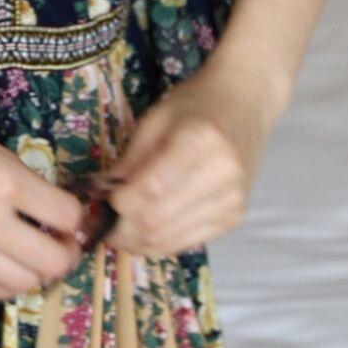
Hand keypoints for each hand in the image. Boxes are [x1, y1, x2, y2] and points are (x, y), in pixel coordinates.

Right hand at [0, 96, 88, 302]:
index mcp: (0, 180)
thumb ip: (5, 167)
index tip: (71, 208)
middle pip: (55, 262)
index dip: (76, 213)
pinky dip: (4, 279)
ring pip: (25, 285)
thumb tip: (34, 194)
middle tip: (60, 236)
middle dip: (66, 250)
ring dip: (36, 269)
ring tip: (29, 249)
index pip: (66, 216)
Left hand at [96, 58, 282, 259]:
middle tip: (103, 224)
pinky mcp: (235, 216)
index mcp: (200, 140)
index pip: (150, 189)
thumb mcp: (156, 119)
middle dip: (122, 228)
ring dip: (138, 242)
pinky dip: (161, 244)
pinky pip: (188, 243)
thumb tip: (100, 195)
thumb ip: (130, 159)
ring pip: (170, 239)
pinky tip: (147, 232)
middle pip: (157, 220)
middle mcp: (222, 174)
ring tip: (120, 231)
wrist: (246, 103)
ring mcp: (232, 199)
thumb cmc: (197, 103)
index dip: (119, 202)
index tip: (102, 199)